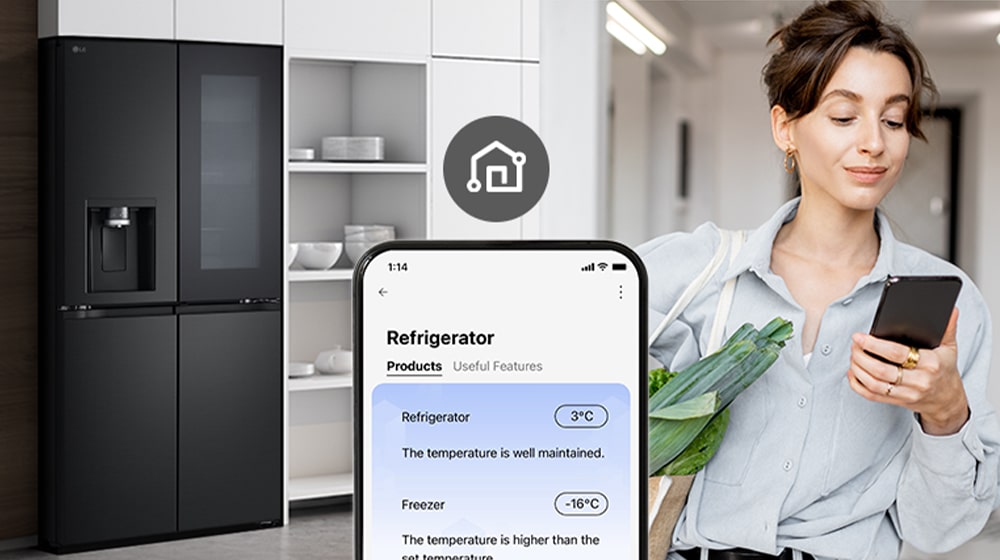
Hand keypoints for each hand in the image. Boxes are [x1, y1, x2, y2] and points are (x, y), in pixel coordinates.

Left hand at [847, 308, 968, 434]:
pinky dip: (857, 385)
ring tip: (853, 356)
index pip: (897, 353)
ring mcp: (908, 393)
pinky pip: (872, 396)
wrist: (948, 400)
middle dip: (861, 356)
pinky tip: (853, 373)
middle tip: (854, 345)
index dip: (874, 345)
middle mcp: (919, 381)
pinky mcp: (898, 402)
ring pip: (874, 384)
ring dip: (858, 369)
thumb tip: (951, 310)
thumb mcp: (949, 348)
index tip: (859, 337)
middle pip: (881, 370)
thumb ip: (948, 328)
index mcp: (930, 364)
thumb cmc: (944, 370)